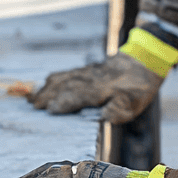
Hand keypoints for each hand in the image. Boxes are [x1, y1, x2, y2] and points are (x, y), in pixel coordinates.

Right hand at [29, 51, 162, 123]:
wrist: (144, 61)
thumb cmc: (138, 87)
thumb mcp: (133, 103)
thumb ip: (117, 111)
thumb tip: (104, 116)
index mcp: (100, 89)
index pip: (77, 96)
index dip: (63, 103)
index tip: (49, 110)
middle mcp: (90, 79)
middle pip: (65, 87)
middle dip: (48, 96)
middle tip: (33, 106)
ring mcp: (87, 72)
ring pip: (64, 79)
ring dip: (48, 88)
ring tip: (34, 96)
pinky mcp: (88, 69)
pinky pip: (68, 73)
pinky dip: (55, 78)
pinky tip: (47, 82)